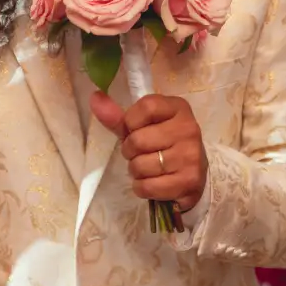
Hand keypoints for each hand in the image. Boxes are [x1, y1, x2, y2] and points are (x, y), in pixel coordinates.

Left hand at [89, 92, 208, 211]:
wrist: (189, 175)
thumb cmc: (161, 145)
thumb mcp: (141, 126)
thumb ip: (118, 116)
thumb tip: (95, 98)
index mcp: (178, 108)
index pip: (146, 107)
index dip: (131, 121)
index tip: (136, 129)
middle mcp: (188, 129)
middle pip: (138, 140)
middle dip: (130, 151)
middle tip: (141, 153)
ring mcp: (191, 156)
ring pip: (140, 165)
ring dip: (136, 170)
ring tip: (148, 168)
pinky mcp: (189, 181)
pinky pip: (147, 186)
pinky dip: (142, 188)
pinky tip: (153, 182)